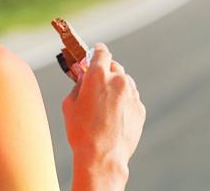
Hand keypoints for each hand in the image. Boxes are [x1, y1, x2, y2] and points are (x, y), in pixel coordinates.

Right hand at [61, 43, 145, 188]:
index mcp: (98, 75)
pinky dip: (124, 102)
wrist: (102, 157)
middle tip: (97, 84)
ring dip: (116, 87)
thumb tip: (83, 76)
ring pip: (125, 82)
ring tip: (105, 105)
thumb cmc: (81, 131)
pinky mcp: (140, 109)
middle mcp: (118, 80)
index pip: (101, 52)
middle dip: (106, 72)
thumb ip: (77, 84)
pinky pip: (131, 99)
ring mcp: (132, 94)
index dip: (97, 52)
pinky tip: (114, 117)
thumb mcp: (69, 104)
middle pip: (114, 66)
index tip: (95, 54)